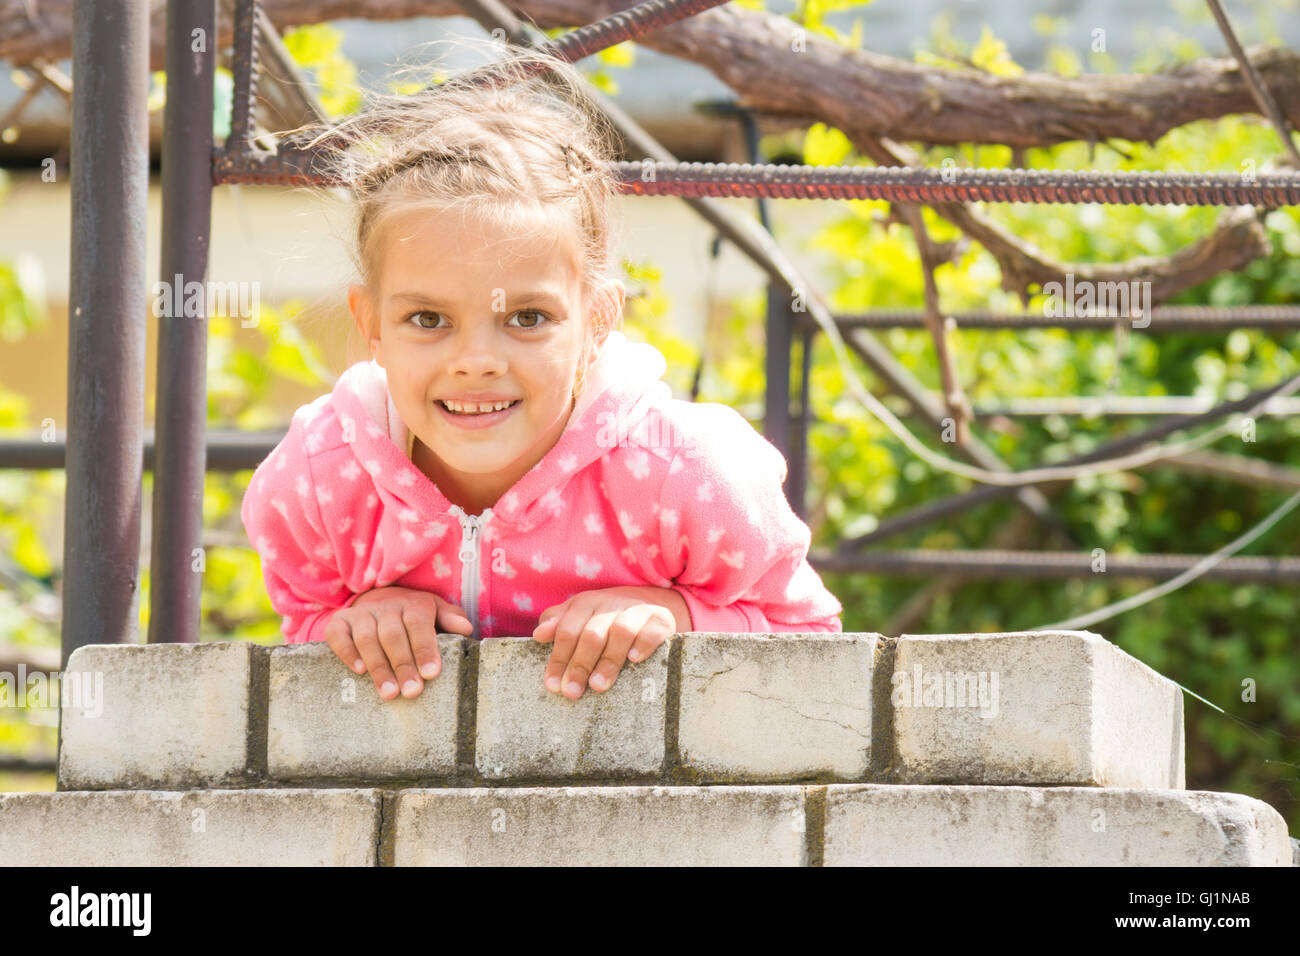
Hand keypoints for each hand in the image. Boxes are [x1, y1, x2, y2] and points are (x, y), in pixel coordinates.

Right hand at [322, 585, 472, 700]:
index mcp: (413, 604)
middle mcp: (386, 606)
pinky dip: (347, 652)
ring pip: (367, 638)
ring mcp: (361, 613)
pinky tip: (359, 671)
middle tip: (411, 692)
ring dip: (378, 666)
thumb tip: (465, 629)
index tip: (431, 674)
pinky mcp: (340, 621)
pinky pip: (338, 635)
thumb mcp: (435, 611)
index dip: (425, 648)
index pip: (418, 624)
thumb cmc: (413, 615)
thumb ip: (450, 619)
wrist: (379, 598)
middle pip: (393, 634)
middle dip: (402, 665)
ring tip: (389, 693)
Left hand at [531, 586, 690, 699]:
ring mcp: (636, 610)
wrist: (647, 605)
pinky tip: (634, 660)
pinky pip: (652, 630)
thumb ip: (557, 624)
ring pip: (620, 632)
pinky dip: (643, 644)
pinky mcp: (660, 618)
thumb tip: (539, 634)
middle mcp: (610, 603)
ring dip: (608, 660)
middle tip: (573, 692)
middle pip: (592, 634)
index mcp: (585, 603)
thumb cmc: (604, 619)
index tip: (553, 686)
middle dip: (580, 665)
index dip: (558, 659)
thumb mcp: (579, 618)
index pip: (567, 630)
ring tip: (598, 685)